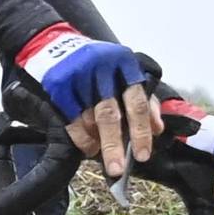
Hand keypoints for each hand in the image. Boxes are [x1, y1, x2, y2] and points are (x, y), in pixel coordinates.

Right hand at [16, 23, 160, 176]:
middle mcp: (101, 68)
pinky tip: (88, 147)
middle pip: (109, 113)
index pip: (136, 100)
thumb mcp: (124, 73)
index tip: (142, 155)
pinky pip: (71, 118)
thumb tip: (157, 129)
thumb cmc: (98, 65)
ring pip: (89, 118)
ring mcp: (78, 75)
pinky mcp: (59, 84)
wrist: (56, 45)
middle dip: (114, 145)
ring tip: (102, 156)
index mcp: (124, 63)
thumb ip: (144, 99)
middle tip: (117, 169)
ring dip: (98, 142)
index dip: (141, 130)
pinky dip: (80, 137)